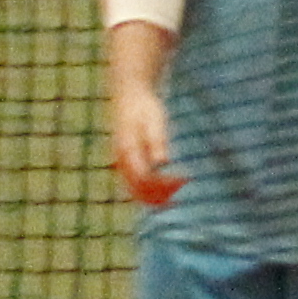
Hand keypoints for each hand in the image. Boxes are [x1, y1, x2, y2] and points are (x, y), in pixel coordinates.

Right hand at [108, 72, 181, 206]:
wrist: (130, 94)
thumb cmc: (145, 107)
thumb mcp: (155, 122)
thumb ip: (157, 142)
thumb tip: (162, 163)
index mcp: (127, 149)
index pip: (142, 179)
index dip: (159, 188)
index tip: (176, 191)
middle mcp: (121, 157)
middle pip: (136, 186)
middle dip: (155, 197)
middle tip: (175, 204)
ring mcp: (121, 158)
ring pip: (133, 185)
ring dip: (150, 195)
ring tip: (171, 200)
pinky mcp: (125, 157)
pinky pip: (133, 179)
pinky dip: (146, 187)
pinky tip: (163, 189)